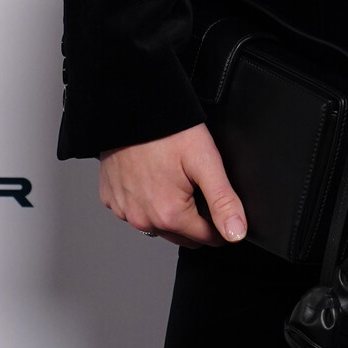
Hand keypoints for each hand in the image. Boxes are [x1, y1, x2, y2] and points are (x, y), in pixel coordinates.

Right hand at [98, 122, 246, 248]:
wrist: (131, 109)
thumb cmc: (167, 131)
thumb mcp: (205, 161)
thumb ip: (223, 201)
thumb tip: (236, 233)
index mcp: (169, 215)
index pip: (207, 238)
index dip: (220, 223)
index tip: (220, 203)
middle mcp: (143, 220)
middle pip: (182, 235)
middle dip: (196, 218)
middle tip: (196, 184)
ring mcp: (124, 211)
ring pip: (158, 225)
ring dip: (170, 211)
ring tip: (174, 178)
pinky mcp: (111, 199)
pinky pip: (136, 210)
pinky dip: (146, 200)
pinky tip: (152, 177)